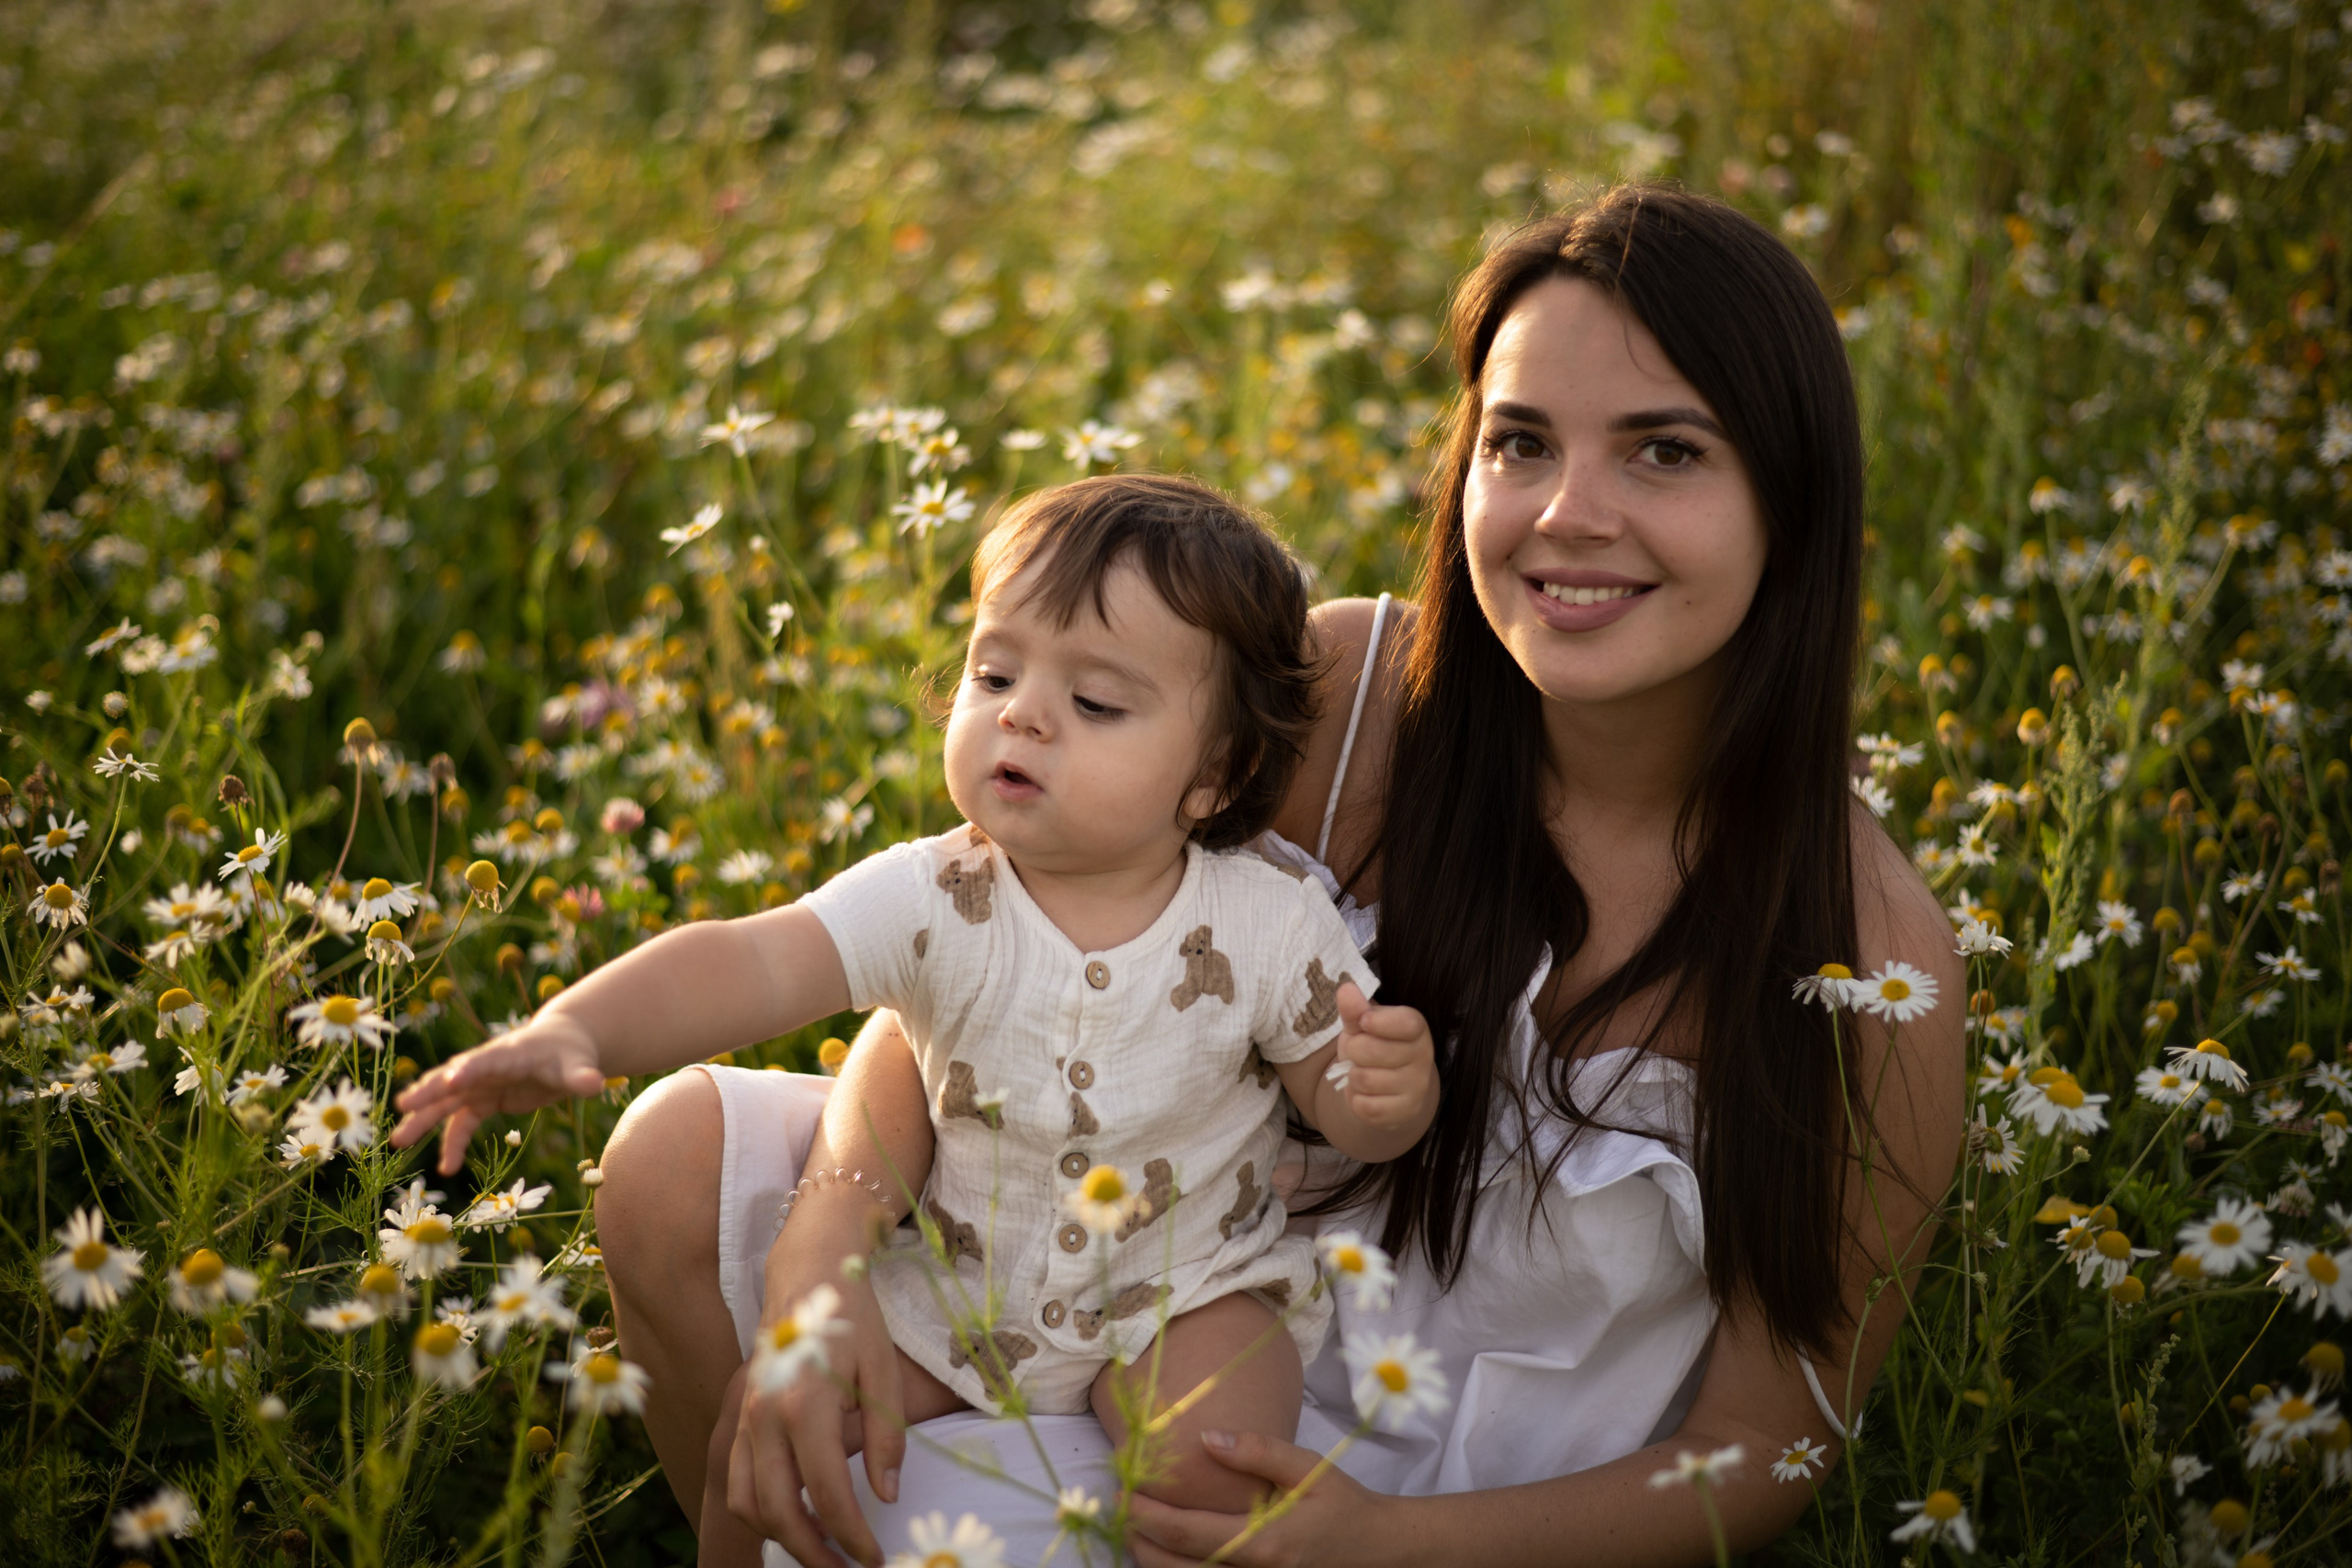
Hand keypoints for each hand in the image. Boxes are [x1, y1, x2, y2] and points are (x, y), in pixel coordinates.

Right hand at [389, 1013, 604, 1173]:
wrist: (563, 1047)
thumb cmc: (570, 1052)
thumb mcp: (578, 1064)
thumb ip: (582, 1075)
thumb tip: (595, 1084)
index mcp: (509, 1053)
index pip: (486, 1060)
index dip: (469, 1070)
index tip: (451, 1081)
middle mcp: (487, 1067)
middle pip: (453, 1078)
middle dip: (429, 1091)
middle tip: (404, 1106)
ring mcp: (481, 1084)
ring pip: (447, 1102)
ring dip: (424, 1119)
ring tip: (397, 1140)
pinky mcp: (484, 1101)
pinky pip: (462, 1123)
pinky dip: (453, 1143)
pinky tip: (447, 1168)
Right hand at [728, 1203, 905, 1567]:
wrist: (803, 1273)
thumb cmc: (852, 1319)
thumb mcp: (883, 1372)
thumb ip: (886, 1437)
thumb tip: (886, 1496)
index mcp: (806, 1403)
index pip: (828, 1492)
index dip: (854, 1535)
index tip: (877, 1556)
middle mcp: (765, 1417)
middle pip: (781, 1510)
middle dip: (816, 1552)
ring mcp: (745, 1420)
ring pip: (749, 1504)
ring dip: (783, 1540)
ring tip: (824, 1556)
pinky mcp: (738, 1421)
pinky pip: (738, 1484)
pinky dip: (759, 1515)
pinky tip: (792, 1525)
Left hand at [1128, 1428, 1395, 1567]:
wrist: (1376, 1548)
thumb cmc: (1342, 1503)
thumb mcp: (1309, 1468)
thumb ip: (1259, 1451)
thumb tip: (1206, 1438)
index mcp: (1264, 1543)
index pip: (1188, 1534)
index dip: (1147, 1516)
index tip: (1122, 1491)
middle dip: (1138, 1540)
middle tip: (1117, 1507)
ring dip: (1151, 1559)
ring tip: (1133, 1526)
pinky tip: (1166, 1547)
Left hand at [1333, 981, 1435, 1131]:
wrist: (1388, 1089)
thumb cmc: (1374, 1048)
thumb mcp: (1362, 1026)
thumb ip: (1355, 1009)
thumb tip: (1346, 989)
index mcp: (1417, 1028)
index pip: (1406, 1023)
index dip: (1379, 1022)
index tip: (1363, 1022)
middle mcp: (1424, 1057)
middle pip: (1373, 1051)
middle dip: (1353, 1050)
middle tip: (1357, 1052)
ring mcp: (1417, 1087)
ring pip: (1365, 1080)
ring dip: (1353, 1077)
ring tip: (1362, 1072)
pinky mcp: (1405, 1112)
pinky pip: (1366, 1106)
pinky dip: (1356, 1100)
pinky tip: (1366, 1094)